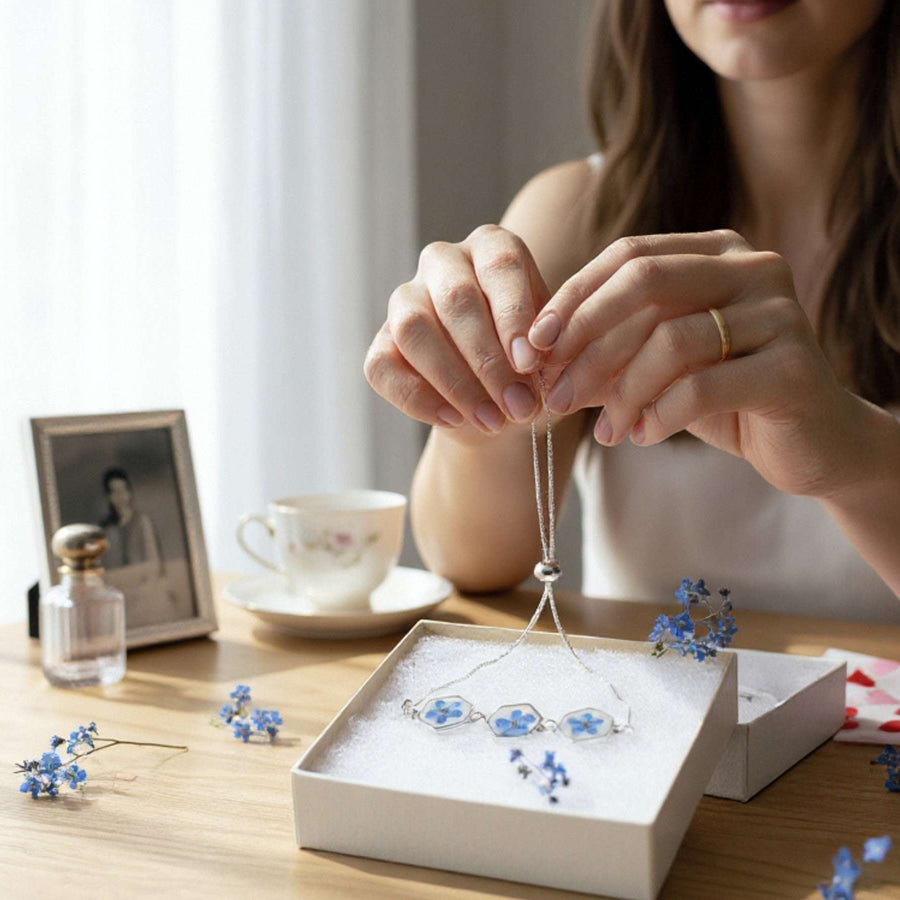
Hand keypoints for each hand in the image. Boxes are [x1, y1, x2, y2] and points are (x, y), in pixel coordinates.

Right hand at [365, 224, 547, 438]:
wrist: (500, 400)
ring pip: (413, 329)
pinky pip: (383, 366)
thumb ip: (550, 351)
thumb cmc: (532, 364)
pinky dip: (418, 399)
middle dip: (488, 360)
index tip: (529, 363)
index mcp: (492, 248)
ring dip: (454, 382)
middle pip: (455, 300)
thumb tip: (534, 365)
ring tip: (491, 421)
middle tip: (517, 405)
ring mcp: (405, 298)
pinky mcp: (381, 341)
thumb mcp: (552, 351)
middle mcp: (444, 262)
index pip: (500, 266)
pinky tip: (454, 420)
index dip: (514, 316)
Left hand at [528, 229, 860, 497]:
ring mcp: (780, 312)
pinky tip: (641, 437)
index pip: (629, 255)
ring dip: (621, 392)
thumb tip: (535, 357)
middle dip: (586, 339)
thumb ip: (607, 351)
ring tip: (603, 432)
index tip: (533, 345)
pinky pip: (702, 386)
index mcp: (719, 252)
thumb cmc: (724, 397)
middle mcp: (754, 267)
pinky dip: (658, 415)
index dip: (573, 297)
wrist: (808, 443)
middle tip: (554, 392)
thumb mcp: (658, 366)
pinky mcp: (793, 367)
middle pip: (645, 282)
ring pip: (670, 339)